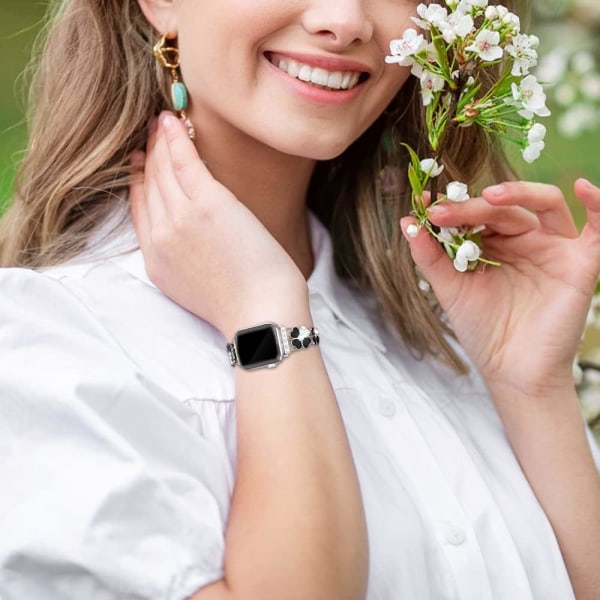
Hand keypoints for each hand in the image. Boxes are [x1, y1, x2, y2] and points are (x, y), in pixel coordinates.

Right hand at [129, 113, 307, 338]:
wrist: (260, 314)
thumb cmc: (241, 304)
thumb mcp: (194, 286)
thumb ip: (183, 256)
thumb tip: (193, 234)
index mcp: (157, 259)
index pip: (141, 208)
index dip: (138, 181)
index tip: (140, 162)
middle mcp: (161, 235)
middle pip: (148, 184)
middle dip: (147, 155)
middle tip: (150, 133)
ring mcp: (181, 217)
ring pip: (162, 169)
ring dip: (159, 141)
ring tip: (162, 122)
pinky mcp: (208, 204)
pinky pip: (183, 161)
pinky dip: (175, 139)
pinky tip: (172, 121)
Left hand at [401, 179, 599, 396]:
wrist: (511, 371)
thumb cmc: (483, 331)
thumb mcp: (450, 289)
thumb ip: (430, 256)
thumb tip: (405, 222)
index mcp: (494, 244)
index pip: (476, 214)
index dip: (453, 208)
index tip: (423, 204)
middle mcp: (524, 241)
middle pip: (503, 209)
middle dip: (471, 208)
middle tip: (443, 212)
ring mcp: (553, 249)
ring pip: (545, 204)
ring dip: (520, 193)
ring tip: (491, 196)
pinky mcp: (580, 263)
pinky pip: (598, 228)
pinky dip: (598, 204)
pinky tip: (584, 187)